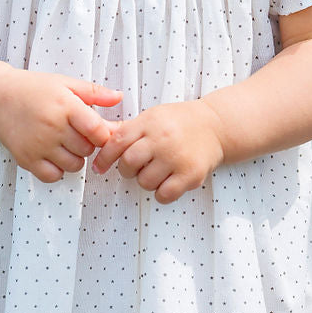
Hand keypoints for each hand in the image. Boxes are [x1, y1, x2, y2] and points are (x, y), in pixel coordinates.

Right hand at [0, 70, 121, 183]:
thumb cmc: (34, 90)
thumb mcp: (65, 83)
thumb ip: (94, 92)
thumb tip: (119, 97)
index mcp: (65, 106)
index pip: (97, 131)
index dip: (104, 135)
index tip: (100, 132)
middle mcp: (52, 127)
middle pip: (87, 150)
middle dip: (88, 144)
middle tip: (77, 134)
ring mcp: (38, 145)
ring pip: (74, 165)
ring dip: (75, 158)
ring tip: (65, 144)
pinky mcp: (26, 159)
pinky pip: (54, 176)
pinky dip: (57, 170)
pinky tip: (53, 155)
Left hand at [91, 99, 227, 203]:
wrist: (215, 126)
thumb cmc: (178, 122)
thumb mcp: (151, 117)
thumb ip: (125, 129)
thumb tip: (95, 135)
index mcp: (149, 122)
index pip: (117, 141)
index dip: (103, 157)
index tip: (99, 167)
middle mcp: (162, 139)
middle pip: (128, 163)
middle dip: (126, 169)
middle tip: (136, 166)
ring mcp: (177, 157)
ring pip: (144, 182)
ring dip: (146, 181)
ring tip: (157, 171)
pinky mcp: (190, 175)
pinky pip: (164, 194)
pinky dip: (161, 193)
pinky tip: (167, 182)